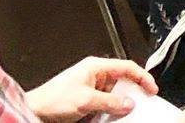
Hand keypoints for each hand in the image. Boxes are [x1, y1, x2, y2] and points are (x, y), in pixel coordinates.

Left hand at [24, 59, 184, 122]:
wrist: (33, 112)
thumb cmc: (52, 100)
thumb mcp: (86, 100)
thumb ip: (111, 101)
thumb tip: (129, 103)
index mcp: (95, 67)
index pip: (127, 67)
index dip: (143, 77)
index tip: (152, 90)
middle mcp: (94, 76)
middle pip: (122, 82)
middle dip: (131, 94)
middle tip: (140, 105)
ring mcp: (89, 89)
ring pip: (114, 96)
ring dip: (119, 106)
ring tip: (122, 115)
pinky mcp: (85, 102)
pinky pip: (105, 105)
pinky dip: (109, 112)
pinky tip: (109, 119)